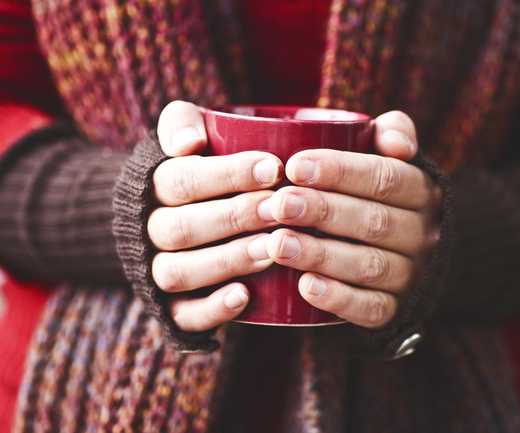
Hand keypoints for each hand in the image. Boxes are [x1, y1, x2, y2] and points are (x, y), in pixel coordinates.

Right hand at [148, 101, 282, 331]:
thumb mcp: (183, 135)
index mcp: (150, 188)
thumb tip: (187, 142)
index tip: (273, 167)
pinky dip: (212, 309)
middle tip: (279, 209)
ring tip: (271, 249)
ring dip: (227, 261)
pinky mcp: (171, 307)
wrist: (163, 215)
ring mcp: (157, 271)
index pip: (181, 179)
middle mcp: (149, 232)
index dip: (227, 175)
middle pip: (180, 228)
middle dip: (233, 217)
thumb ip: (180, 123)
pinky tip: (245, 296)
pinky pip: (182, 316)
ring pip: (178, 272)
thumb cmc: (194, 169)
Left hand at [266, 111, 441, 328]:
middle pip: (373, 222)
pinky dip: (338, 299)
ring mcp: (410, 275)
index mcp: (421, 192)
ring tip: (278, 244)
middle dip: (323, 211)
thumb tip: (395, 142)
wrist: (409, 255)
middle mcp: (422, 235)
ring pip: (368, 266)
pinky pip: (371, 308)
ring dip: (321, 255)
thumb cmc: (382, 196)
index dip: (340, 171)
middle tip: (278, 204)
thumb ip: (393, 133)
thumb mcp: (394, 159)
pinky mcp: (394, 310)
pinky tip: (304, 286)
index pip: (385, 178)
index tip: (295, 165)